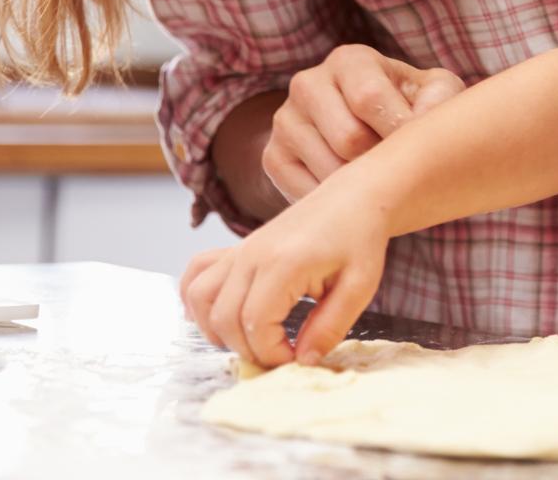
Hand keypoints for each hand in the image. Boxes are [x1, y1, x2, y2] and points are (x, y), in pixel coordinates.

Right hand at [180, 184, 388, 368]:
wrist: (355, 196)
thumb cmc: (361, 238)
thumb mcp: (359, 287)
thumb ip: (330, 327)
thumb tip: (304, 362)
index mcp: (284, 263)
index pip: (255, 325)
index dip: (271, 354)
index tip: (295, 358)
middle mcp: (252, 254)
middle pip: (224, 319)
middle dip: (248, 349)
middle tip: (280, 354)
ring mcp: (240, 249)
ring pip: (201, 299)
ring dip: (218, 330)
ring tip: (252, 339)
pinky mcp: (237, 248)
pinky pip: (196, 276)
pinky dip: (199, 301)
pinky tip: (221, 316)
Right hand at [264, 44, 463, 201]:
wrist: (369, 132)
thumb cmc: (409, 108)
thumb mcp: (433, 94)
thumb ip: (439, 99)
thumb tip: (419, 121)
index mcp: (350, 60)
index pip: (369, 98)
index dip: (400, 130)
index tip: (418, 144)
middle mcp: (308, 83)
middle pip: (348, 139)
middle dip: (381, 159)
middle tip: (398, 164)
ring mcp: (285, 121)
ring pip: (328, 169)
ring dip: (362, 183)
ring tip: (380, 176)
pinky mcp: (273, 157)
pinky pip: (306, 192)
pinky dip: (338, 200)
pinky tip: (355, 189)